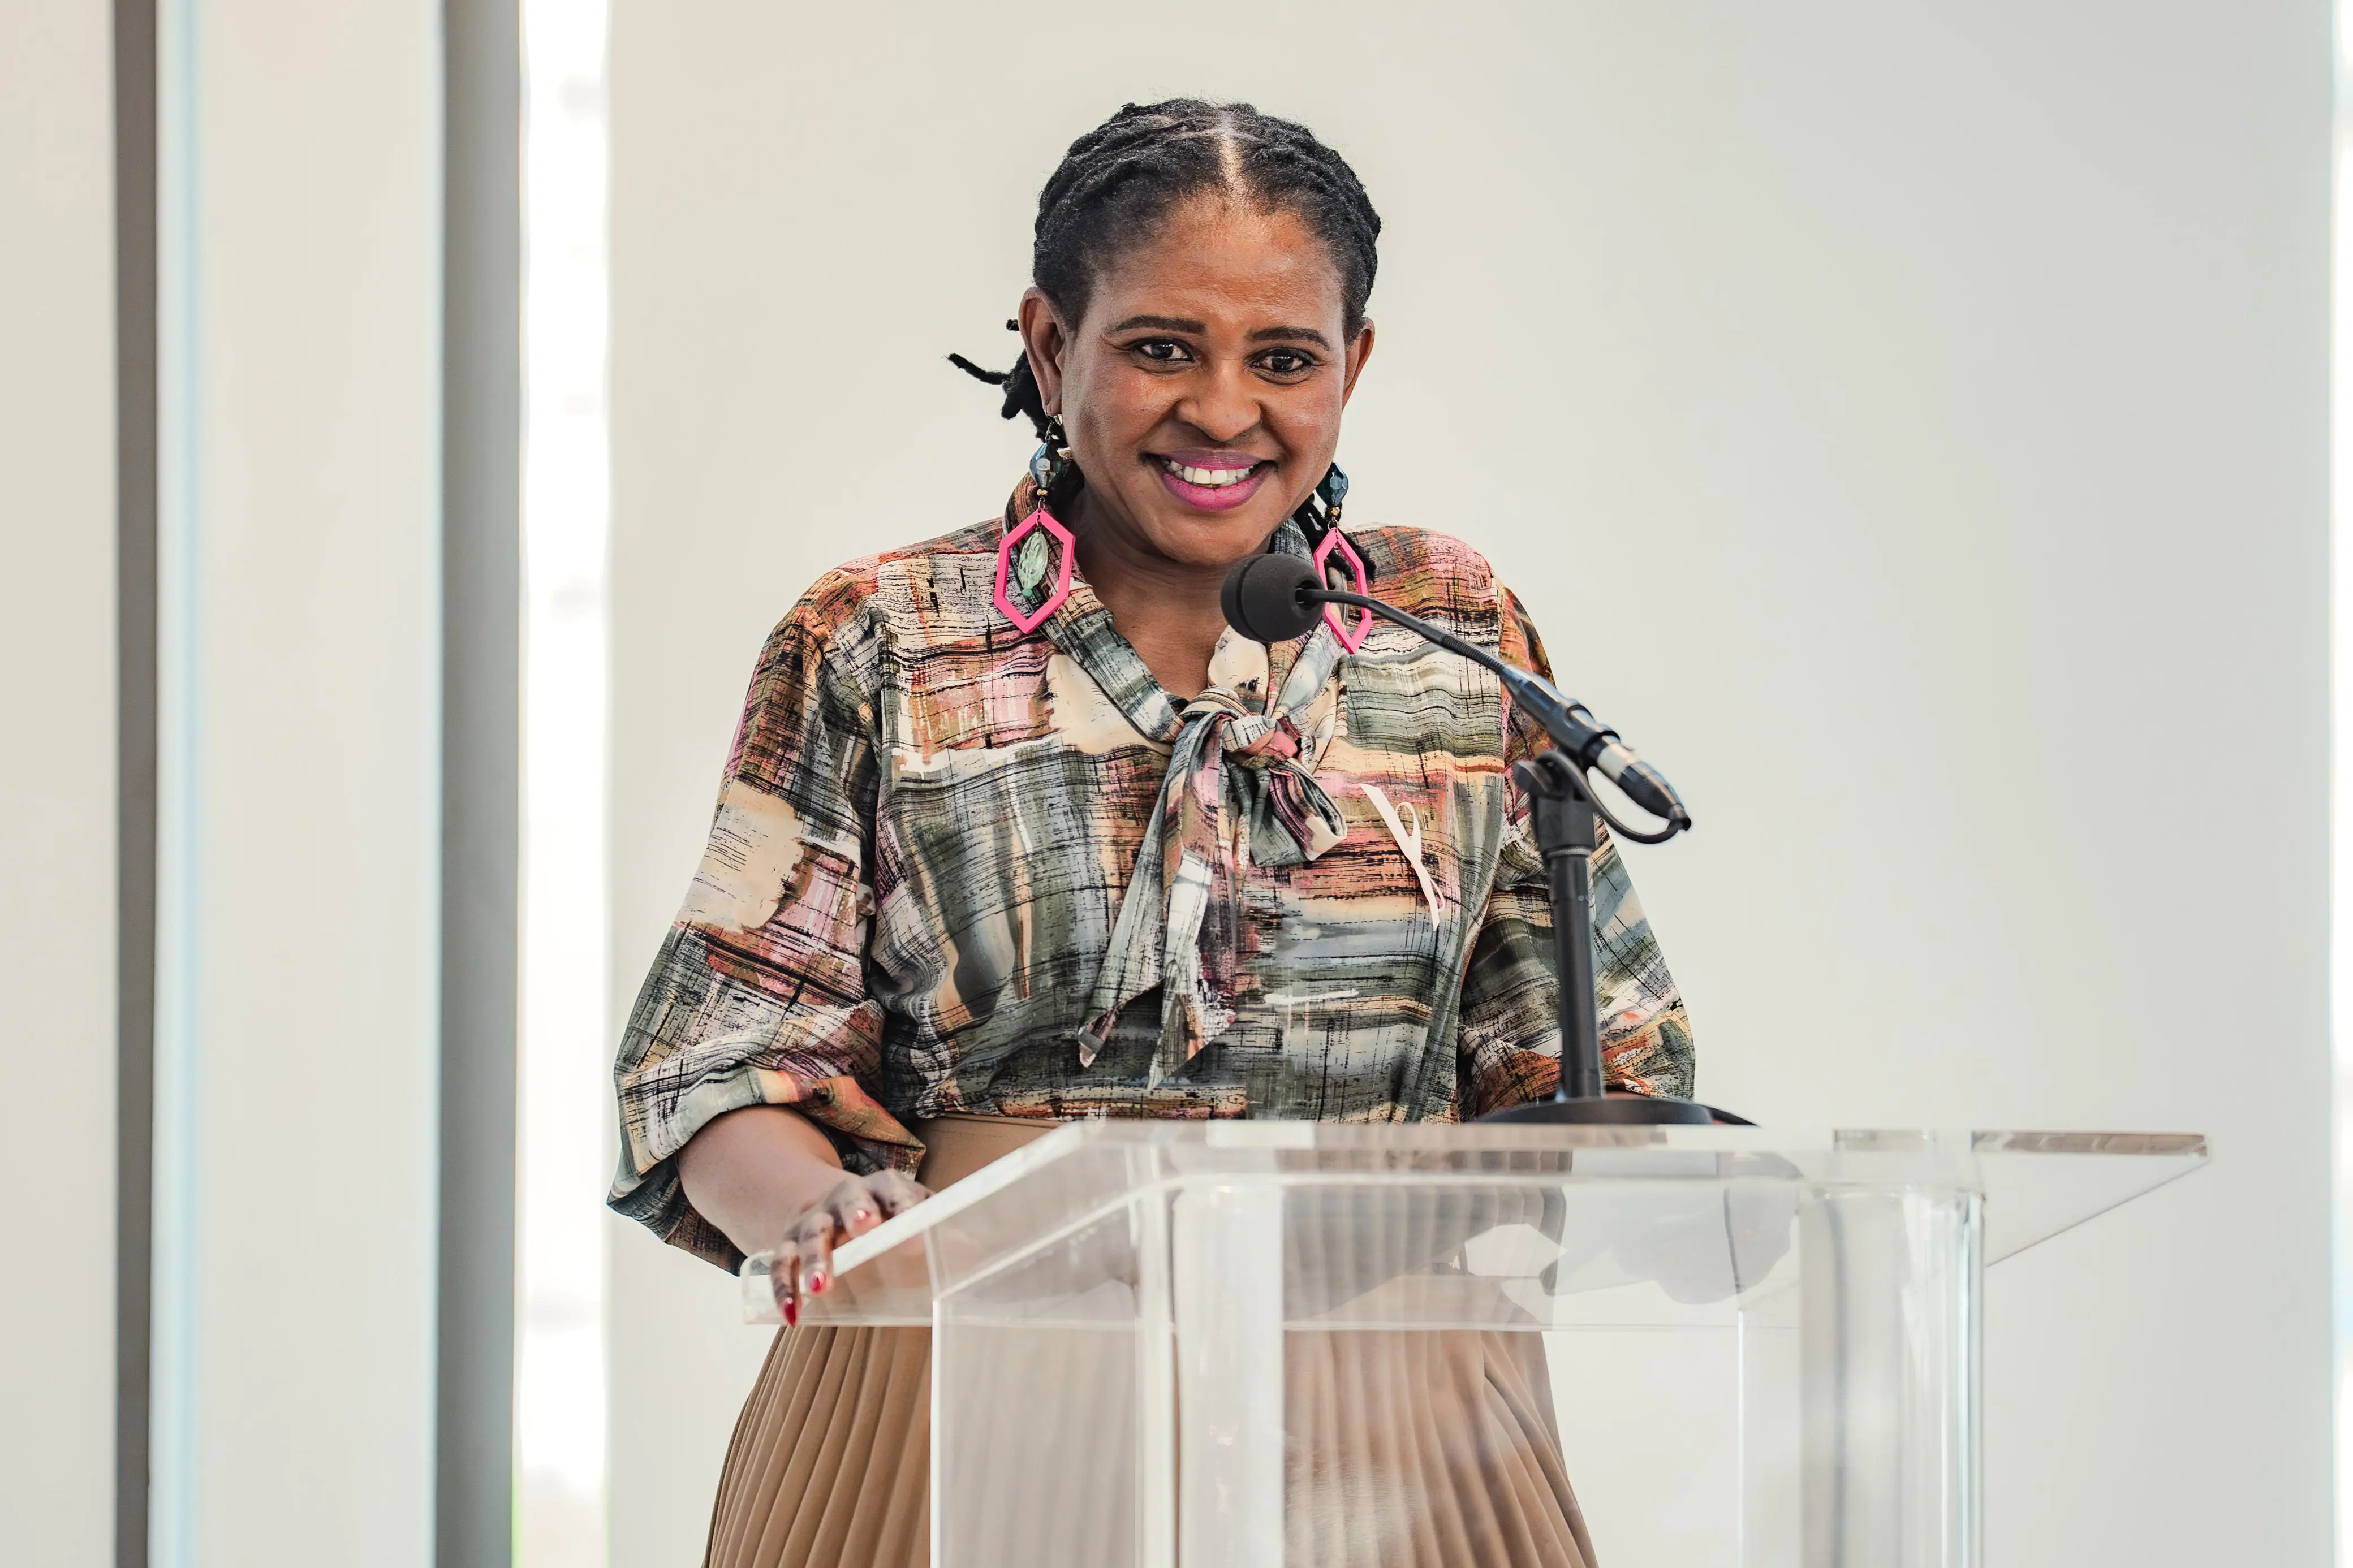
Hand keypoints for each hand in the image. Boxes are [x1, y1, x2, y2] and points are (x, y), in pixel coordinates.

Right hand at [770, 1168, 929, 1325]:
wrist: (831, 1205)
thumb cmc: (887, 1218)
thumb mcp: (914, 1217)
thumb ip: (941, 1234)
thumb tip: (979, 1255)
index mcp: (881, 1187)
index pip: (893, 1189)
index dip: (903, 1204)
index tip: (913, 1229)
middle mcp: (844, 1197)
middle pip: (847, 1201)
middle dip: (856, 1213)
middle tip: (864, 1227)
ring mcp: (813, 1221)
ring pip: (811, 1235)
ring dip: (815, 1260)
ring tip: (822, 1287)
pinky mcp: (788, 1245)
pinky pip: (782, 1265)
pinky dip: (784, 1288)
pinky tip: (793, 1314)